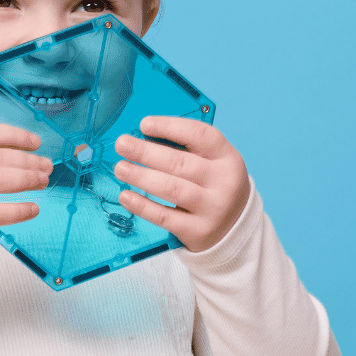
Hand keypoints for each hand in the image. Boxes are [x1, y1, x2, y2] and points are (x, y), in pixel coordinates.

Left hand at [113, 117, 250, 252]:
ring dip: (141, 176)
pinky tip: (126, 196)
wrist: (235, 227)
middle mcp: (224, 182)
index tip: (144, 124)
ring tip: (120, 168)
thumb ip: (186, 149)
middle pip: (180, 163)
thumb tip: (143, 138)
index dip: (170, 127)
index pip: (200, 135)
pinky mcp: (198, 231)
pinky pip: (164, 217)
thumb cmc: (213, 186)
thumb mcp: (213, 163)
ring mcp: (212, 208)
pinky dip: (142, 205)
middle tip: (122, 144)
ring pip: (171, 189)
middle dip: (145, 152)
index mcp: (227, 158)